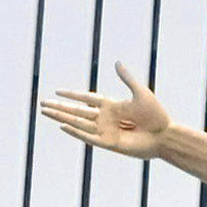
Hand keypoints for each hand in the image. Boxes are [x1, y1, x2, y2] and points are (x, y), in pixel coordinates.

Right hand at [37, 62, 177, 163]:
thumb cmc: (156, 114)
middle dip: (60, 107)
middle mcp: (105, 118)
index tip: (57, 91)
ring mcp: (105, 131)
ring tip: (45, 112)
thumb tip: (117, 63)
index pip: (87, 99)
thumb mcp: (140, 92)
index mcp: (112, 106)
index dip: (72, 95)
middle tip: (42, 103)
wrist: (164, 135)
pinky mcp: (108, 143)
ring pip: (78, 123)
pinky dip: (75, 131)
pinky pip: (87, 136)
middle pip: (77, 111)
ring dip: (61, 117)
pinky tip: (62, 125)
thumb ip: (127, 79)